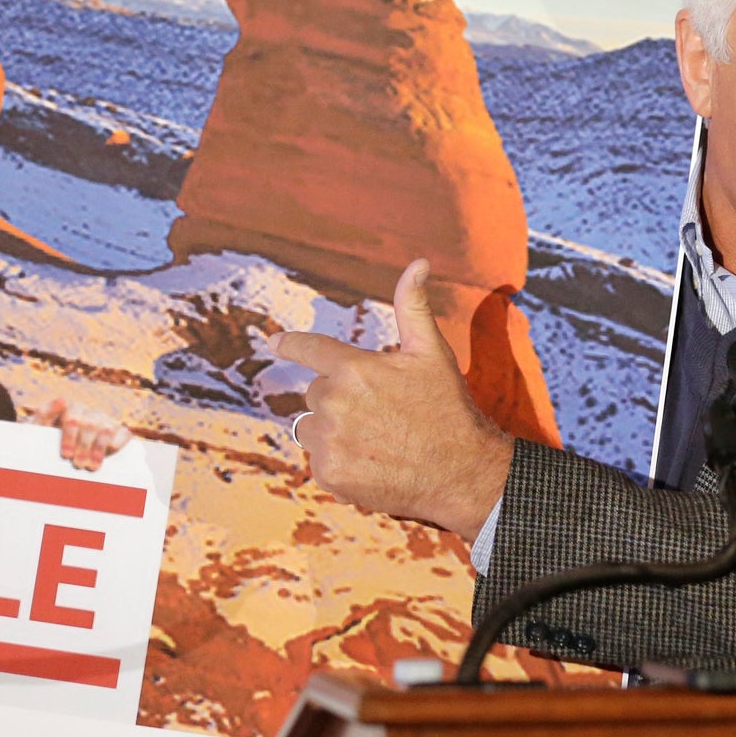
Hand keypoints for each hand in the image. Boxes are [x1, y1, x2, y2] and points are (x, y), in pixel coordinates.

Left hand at [33, 398, 132, 470]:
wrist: (50, 456)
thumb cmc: (44, 441)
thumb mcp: (37, 429)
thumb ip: (44, 413)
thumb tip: (61, 399)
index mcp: (71, 409)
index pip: (73, 418)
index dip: (70, 436)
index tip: (66, 455)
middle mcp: (90, 413)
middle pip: (91, 425)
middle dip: (85, 446)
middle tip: (78, 464)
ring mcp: (105, 422)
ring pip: (107, 429)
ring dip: (100, 448)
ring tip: (92, 466)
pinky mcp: (118, 433)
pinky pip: (124, 433)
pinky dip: (120, 441)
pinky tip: (112, 452)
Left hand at [270, 259, 513, 540]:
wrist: (462, 472)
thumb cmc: (447, 407)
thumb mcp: (432, 352)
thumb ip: (413, 306)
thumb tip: (418, 262)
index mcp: (354, 368)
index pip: (310, 349)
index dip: (291, 344)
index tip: (273, 342)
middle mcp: (335, 402)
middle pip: (317, 394)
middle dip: (340, 399)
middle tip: (379, 413)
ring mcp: (330, 441)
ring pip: (311, 428)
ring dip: (332, 432)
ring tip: (373, 440)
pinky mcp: (330, 474)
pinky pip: (319, 461)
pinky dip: (338, 463)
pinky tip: (370, 465)